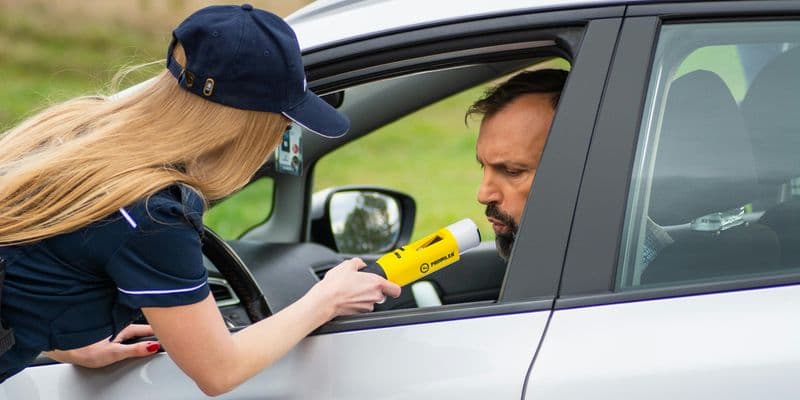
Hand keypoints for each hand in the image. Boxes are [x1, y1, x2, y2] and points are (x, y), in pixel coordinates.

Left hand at [43, 324, 160, 367]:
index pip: (147, 328)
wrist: (63, 345)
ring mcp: (112, 324)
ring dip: (142, 324)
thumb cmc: (84, 349)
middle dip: (153, 324)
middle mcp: (118, 323)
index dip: (160, 329)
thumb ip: (135, 350)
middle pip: (141, 324)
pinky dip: (130, 326)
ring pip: (131, 323)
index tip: (172, 328)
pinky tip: (129, 331)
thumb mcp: (113, 354)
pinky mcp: (105, 327)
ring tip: (152, 327)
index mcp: (124, 328)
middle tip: (166, 325)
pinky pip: (123, 324)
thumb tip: (153, 346)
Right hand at [313, 258, 401, 316]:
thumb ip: (358, 262)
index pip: (396, 289)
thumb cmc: (336, 285)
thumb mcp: (347, 265)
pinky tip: (348, 297)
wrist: (325, 300)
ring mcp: (367, 306)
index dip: (393, 287)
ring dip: (365, 296)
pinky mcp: (359, 313)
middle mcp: (374, 296)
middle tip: (363, 285)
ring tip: (352, 290)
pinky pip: (362, 307)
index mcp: (376, 283)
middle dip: (374, 290)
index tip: (390, 286)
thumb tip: (360, 264)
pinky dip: (357, 303)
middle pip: (382, 294)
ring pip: (371, 301)